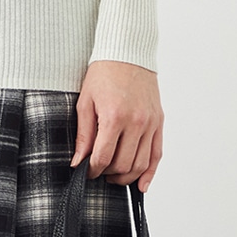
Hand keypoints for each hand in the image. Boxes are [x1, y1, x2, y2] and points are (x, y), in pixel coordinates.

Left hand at [69, 59, 163, 190]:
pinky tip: (141, 185)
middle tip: (98, 172)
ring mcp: (150, 123)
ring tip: (113, 175)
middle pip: (123, 165)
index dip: (92, 170)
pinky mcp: (159, 122)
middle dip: (108, 174)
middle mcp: (136, 122)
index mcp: (114, 116)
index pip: (103, 157)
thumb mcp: (85, 101)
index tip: (86, 171)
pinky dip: (150, 173)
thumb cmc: (104, 73)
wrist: (127, 52)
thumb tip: (78, 162)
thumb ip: (83, 134)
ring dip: (126, 177)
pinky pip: (157, 155)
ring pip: (140, 164)